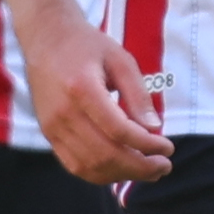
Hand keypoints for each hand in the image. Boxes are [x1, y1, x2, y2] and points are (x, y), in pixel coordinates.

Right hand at [22, 10, 173, 183]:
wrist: (45, 39)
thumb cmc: (87, 45)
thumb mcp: (120, 59)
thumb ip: (137, 94)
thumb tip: (154, 127)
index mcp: (82, 89)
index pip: (118, 131)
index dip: (147, 145)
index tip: (168, 148)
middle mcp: (63, 113)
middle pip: (104, 155)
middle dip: (139, 167)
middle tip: (163, 165)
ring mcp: (52, 127)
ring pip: (89, 166)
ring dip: (122, 174)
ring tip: (148, 170)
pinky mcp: (48, 134)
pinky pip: (74, 165)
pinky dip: (101, 174)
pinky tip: (122, 168)